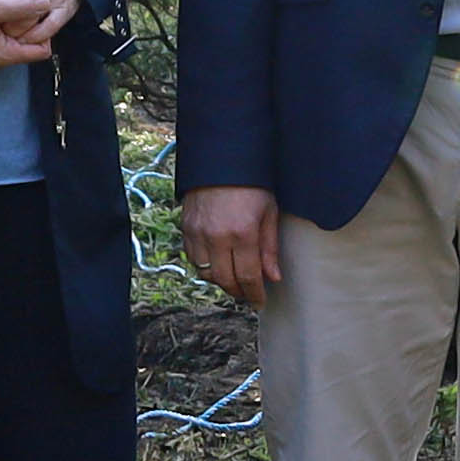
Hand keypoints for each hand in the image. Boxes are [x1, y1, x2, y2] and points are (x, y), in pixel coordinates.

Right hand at [178, 181, 285, 308]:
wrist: (221, 159)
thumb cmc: (252, 184)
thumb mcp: (269, 213)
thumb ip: (269, 248)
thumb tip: (273, 277)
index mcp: (242, 233)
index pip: (248, 277)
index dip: (254, 294)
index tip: (260, 301)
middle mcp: (217, 237)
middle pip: (225, 280)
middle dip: (237, 292)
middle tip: (247, 294)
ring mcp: (198, 233)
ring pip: (205, 273)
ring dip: (220, 281)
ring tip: (233, 279)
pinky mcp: (186, 227)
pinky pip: (192, 258)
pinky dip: (204, 266)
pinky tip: (216, 263)